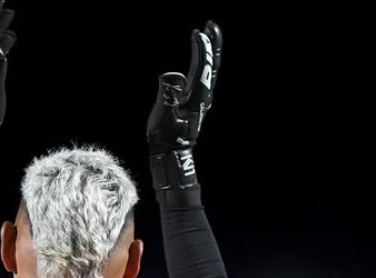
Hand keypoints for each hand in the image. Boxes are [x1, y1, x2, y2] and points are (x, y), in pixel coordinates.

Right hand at [147, 21, 221, 189]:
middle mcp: (203, 96)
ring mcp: (200, 98)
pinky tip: (197, 56)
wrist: (171, 153)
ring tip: (206, 33)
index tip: (197, 33)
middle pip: (211, 65)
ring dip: (208, 51)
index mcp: (197, 98)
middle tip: (210, 24)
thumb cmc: (166, 138)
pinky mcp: (195, 100)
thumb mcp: (164, 119)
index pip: (202, 68)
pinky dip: (201, 62)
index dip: (201, 49)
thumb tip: (174, 76)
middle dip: (212, 44)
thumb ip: (168, 97)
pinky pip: (201, 76)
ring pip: (208, 70)